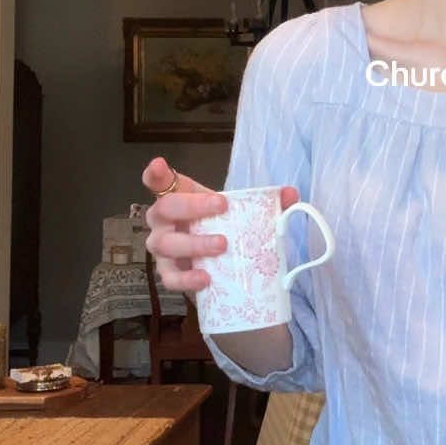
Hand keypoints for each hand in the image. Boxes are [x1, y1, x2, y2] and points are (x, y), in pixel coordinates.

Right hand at [141, 157, 297, 293]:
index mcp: (181, 199)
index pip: (159, 182)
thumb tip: (290, 194)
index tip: (159, 165)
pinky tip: (205, 278)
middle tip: (222, 207)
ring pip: (165, 244)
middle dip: (191, 206)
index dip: (155, 174)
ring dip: (193, 243)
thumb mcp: (243, 213)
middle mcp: (164, 222)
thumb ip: (267, 203)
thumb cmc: (227, 230)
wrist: (224, 268)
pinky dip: (186, 278)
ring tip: (222, 245)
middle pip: (163, 209)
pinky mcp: (169, 275)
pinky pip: (169, 278)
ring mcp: (163, 250)